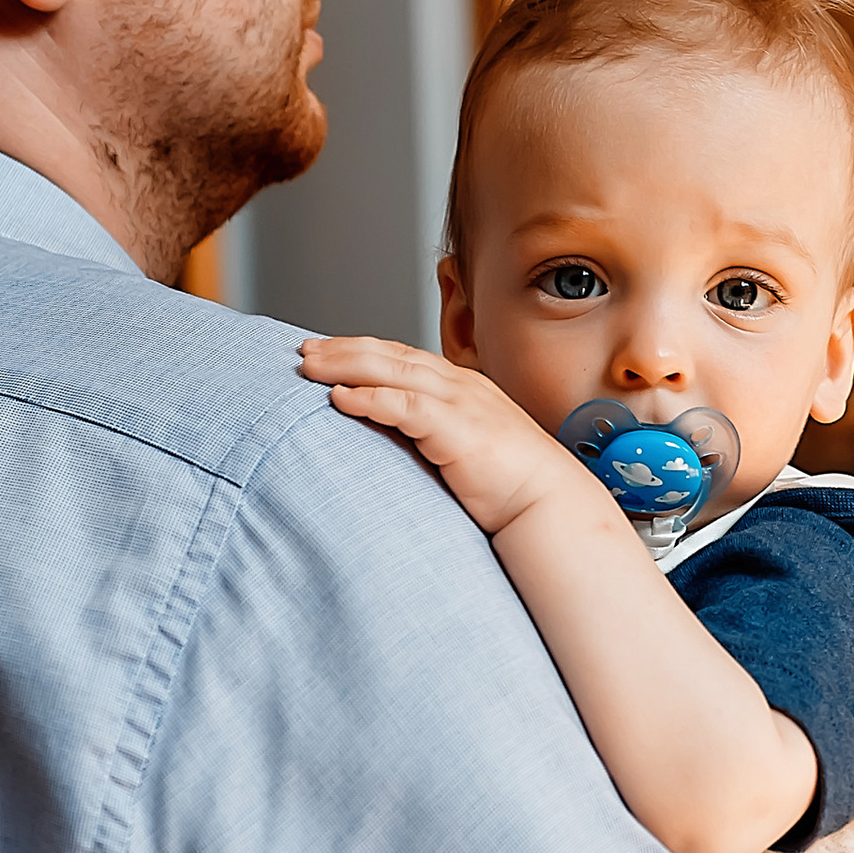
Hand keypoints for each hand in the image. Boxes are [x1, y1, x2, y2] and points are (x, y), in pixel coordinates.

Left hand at [300, 336, 605, 542]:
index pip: (402, 357)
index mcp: (462, 387)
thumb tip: (395, 443)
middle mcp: (460, 385)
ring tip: (309, 366)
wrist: (550, 503)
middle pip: (390, 354)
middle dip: (343, 349)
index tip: (323, 351)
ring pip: (392, 371)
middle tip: (303, 351)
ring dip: (346, 366)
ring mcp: (461, 403)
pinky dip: (370, 398)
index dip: (360, 350)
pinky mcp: (458, 429)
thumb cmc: (509, 485)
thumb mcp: (466, 448)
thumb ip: (434, 437)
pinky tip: (340, 398)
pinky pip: (405, 405)